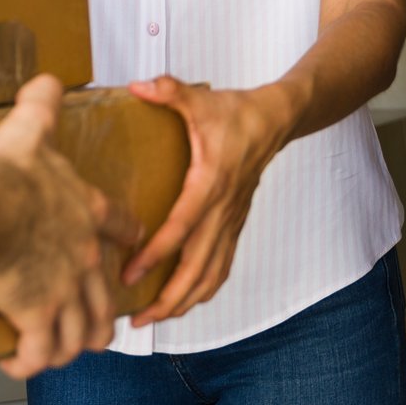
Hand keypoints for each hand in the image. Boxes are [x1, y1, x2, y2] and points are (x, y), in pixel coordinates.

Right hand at [0, 75, 143, 379]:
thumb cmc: (8, 176)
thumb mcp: (30, 128)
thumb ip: (42, 104)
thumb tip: (46, 79)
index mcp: (85, 212)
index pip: (120, 225)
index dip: (128, 236)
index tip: (133, 243)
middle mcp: (82, 256)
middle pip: (105, 294)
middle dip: (106, 313)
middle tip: (102, 324)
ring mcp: (63, 289)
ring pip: (82, 328)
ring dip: (75, 343)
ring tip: (66, 351)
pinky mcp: (37, 315)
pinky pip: (39, 349)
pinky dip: (29, 360)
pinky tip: (17, 363)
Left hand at [122, 77, 298, 326]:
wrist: (276, 120)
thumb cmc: (236, 112)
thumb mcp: (200, 99)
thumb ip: (169, 91)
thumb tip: (138, 85)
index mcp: (210, 183)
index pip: (180, 229)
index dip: (155, 256)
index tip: (129, 275)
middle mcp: (222, 210)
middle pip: (198, 269)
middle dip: (168, 299)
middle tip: (137, 319)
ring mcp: (231, 221)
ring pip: (212, 275)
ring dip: (185, 302)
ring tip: (155, 318)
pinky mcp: (235, 224)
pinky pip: (222, 266)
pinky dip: (204, 289)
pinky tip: (183, 299)